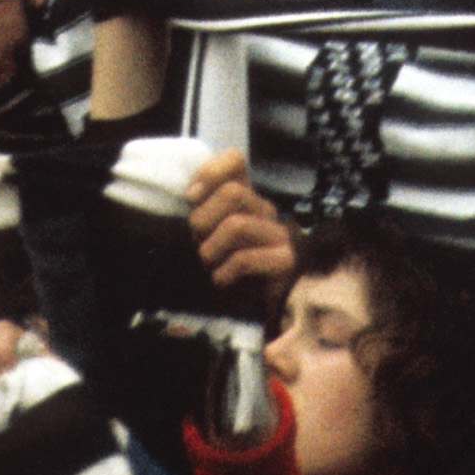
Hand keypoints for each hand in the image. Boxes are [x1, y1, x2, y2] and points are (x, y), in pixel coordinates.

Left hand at [185, 148, 298, 299]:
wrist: (257, 313)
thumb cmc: (227, 270)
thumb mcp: (207, 237)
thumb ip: (199, 214)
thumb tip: (188, 195)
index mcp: (245, 199)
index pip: (235, 160)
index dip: (210, 172)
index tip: (192, 197)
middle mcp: (264, 210)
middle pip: (232, 192)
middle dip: (204, 221)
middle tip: (199, 244)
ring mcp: (279, 234)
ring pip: (236, 225)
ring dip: (211, 250)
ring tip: (211, 266)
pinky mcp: (286, 261)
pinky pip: (245, 259)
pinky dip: (224, 273)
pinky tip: (222, 281)